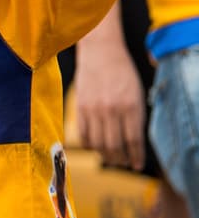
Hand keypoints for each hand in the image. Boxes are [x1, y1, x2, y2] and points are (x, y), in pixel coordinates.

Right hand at [75, 42, 146, 169]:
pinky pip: (83, 134)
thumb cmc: (122, 72)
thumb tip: (132, 143)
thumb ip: (136, 117)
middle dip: (120, 159)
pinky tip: (94, 146)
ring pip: (98, 143)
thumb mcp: (137, 94)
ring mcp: (93, 109)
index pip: (133, 141)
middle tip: (123, 162)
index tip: (136, 165)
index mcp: (130, 107)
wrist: (101, 52)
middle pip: (114, 146)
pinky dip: (89, 144)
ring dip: (104, 155)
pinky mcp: (79, 107)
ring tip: (109, 157)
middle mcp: (111, 110)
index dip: (135, 157)